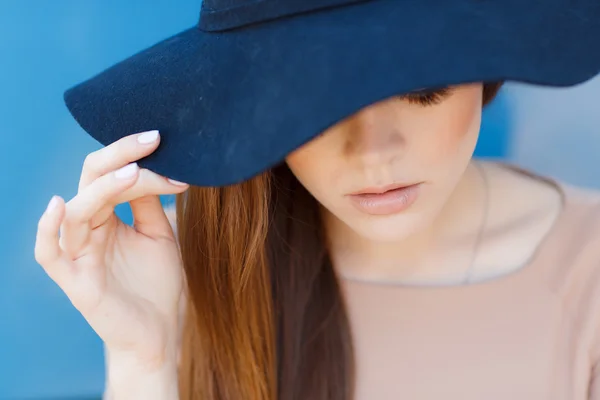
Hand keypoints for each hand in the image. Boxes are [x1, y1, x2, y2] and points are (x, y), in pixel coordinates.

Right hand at [35, 130, 188, 368]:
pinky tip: (60, 204)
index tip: (167, 146)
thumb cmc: (158, 285)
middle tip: (151, 139)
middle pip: (91, 180)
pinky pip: (48, 253)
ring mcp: (79, 254)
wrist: (161, 332)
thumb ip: (149, 202)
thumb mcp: (159, 234)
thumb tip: (149, 164)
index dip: (137, 158)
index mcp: (108, 217)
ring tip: (134, 171)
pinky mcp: (75, 281)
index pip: (111, 174)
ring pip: (76, 210)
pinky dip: (47, 229)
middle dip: (120, 156)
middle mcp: (90, 230)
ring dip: (102, 187)